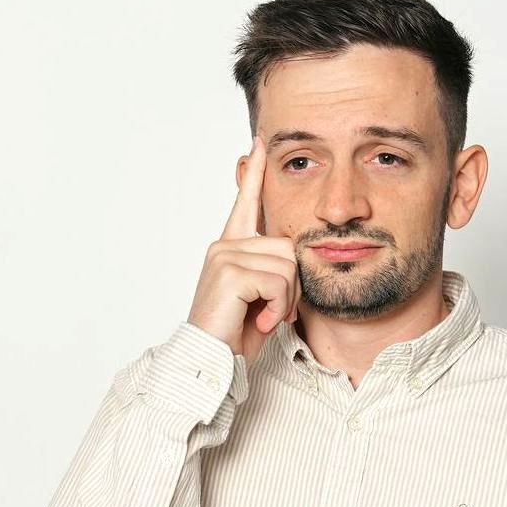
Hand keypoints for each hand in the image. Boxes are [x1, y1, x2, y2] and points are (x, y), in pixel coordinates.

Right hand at [186, 134, 300, 365]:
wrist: (211, 362)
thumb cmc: (235, 335)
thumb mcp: (262, 298)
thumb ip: (273, 272)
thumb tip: (295, 256)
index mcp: (231, 248)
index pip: (246, 203)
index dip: (255, 175)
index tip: (258, 144)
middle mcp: (224, 245)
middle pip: (288, 246)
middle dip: (292, 285)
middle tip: (273, 312)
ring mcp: (224, 256)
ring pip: (288, 265)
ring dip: (286, 300)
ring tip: (263, 318)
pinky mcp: (229, 272)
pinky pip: (279, 282)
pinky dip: (278, 308)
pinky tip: (259, 322)